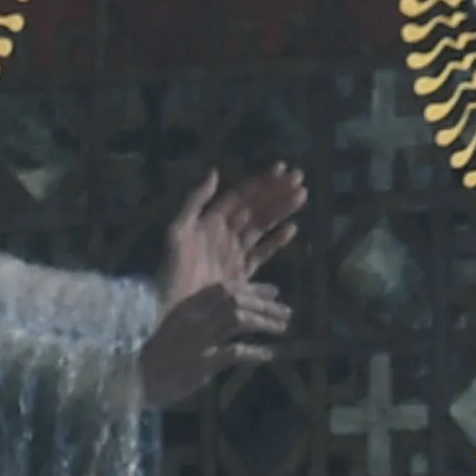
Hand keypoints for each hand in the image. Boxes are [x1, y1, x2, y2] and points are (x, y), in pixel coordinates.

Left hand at [160, 164, 308, 306]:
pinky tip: (292, 229)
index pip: (241, 195)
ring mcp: (235, 252)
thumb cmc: (173, 268)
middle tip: (300, 178)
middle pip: (256, 207)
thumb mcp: (178, 231)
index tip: (282, 168)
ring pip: (263, 225)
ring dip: (281, 210)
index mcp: (211, 220)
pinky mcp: (242, 273)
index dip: (260, 182)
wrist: (175, 307)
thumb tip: (215, 172)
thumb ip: (195, 201)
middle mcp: (226, 233)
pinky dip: (277, 241)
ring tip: (301, 195)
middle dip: (277, 192)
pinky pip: (263, 253)